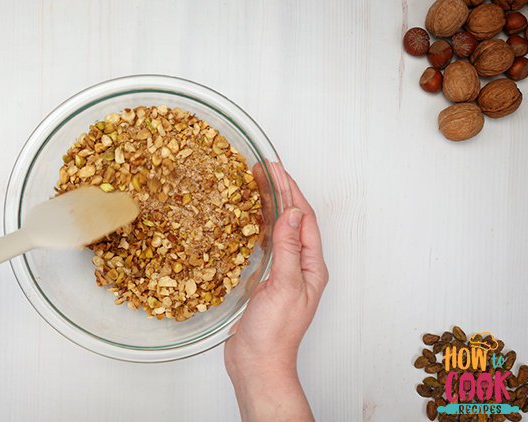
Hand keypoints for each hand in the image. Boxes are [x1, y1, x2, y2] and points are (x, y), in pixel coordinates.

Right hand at [224, 163, 328, 421]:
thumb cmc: (274, 332)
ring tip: (257, 184)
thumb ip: (288, 248)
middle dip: (282, 193)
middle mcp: (301, 267)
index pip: (304, 219)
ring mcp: (284, 274)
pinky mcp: (266, 282)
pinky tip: (249, 219)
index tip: (276, 169)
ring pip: (280, 231)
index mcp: (312, 267)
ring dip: (270, 207)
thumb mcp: (283, 286)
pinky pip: (266, 246)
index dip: (291, 191)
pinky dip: (259, 227)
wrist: (257, 364)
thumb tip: (291, 213)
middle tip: (265, 168)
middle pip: (294, 221)